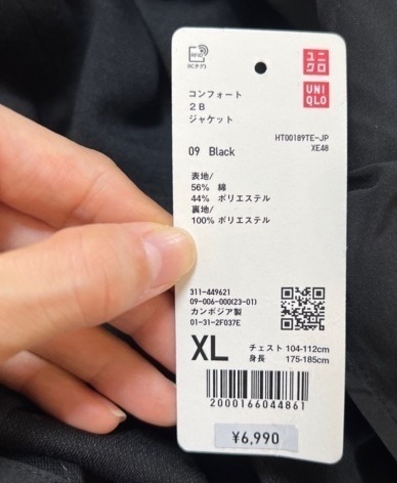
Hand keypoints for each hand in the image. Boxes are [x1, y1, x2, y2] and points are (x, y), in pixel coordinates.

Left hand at [0, 105, 195, 432]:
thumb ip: (67, 278)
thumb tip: (165, 254)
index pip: (76, 174)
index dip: (143, 223)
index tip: (193, 269)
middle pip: (74, 246)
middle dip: (133, 312)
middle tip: (187, 350)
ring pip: (48, 300)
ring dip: (104, 358)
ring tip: (157, 399)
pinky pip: (13, 335)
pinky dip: (54, 373)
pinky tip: (96, 407)